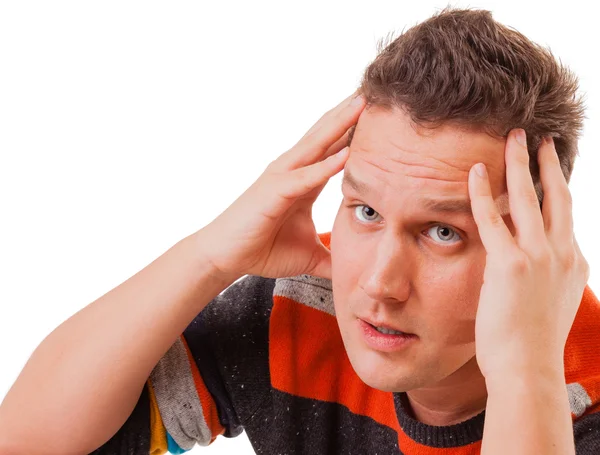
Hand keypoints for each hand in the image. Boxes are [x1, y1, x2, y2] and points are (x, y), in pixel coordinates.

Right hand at [199, 93, 365, 280]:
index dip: (357, 131)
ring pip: (316, 145)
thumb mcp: (310, 253)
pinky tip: (347, 154)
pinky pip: (305, 177)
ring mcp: (282, 177)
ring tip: (363, 103)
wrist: (226, 257)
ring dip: (341, 125)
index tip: (383, 115)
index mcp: (306, 180)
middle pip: (328, 136)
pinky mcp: (273, 192)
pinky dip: (326, 166)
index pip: (336, 149)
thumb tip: (355, 270)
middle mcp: (294, 170)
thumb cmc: (263, 249)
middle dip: (351, 113)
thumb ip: (334, 255)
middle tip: (378, 91)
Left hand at [469, 129, 589, 379]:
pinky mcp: (511, 265)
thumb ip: (542, 277)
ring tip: (513, 137)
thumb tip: (528, 267)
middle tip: (538, 137)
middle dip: (546, 162)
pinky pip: (493, 218)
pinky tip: (476, 171)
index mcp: (573, 262)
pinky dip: (483, 192)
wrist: (528, 370)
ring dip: (519, 163)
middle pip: (556, 195)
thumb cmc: (532, 343)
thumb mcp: (548, 303)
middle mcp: (562, 253)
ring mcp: (539, 257)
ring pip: (530, 196)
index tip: (549, 168)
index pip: (563, 215)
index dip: (556, 187)